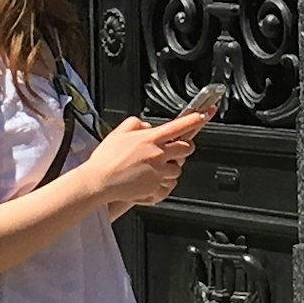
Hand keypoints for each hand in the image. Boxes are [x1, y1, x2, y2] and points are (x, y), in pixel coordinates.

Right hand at [83, 111, 202, 213]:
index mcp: (150, 139)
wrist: (99, 182)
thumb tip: (148, 127)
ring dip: (172, 167)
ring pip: (179, 169)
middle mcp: (158, 156)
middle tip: (173, 149)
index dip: (195, 120)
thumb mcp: (118, 132)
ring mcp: (159, 173)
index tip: (204, 114)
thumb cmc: (106, 159)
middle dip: (184, 147)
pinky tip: (150, 180)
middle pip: (187, 148)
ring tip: (154, 168)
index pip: (179, 126)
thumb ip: (136, 124)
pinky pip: (170, 185)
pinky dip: (164, 183)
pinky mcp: (156, 188)